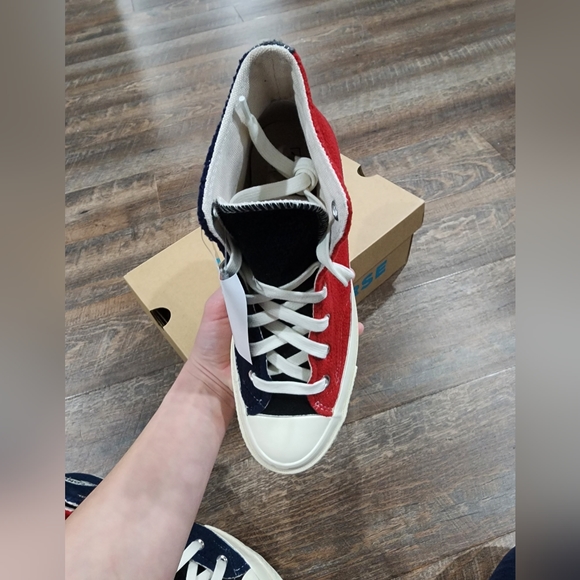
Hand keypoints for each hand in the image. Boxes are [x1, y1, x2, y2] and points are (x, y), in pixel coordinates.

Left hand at [184, 288, 363, 400]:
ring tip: (352, 319)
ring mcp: (287, 345)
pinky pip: (314, 357)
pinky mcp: (292, 365)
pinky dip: (333, 351)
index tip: (325, 271)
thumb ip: (229, 291)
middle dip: (328, 303)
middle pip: (308, 310)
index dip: (305, 281)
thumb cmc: (212, 344)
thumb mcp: (216, 310)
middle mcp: (279, 323)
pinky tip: (349, 343)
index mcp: (264, 307)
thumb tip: (245, 266)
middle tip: (346, 295)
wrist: (211, 383)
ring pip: (315, 332)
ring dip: (335, 325)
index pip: (289, 290)